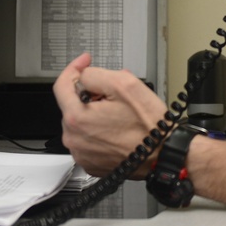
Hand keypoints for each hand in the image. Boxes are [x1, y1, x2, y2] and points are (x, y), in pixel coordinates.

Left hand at [54, 53, 167, 177]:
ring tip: (119, 113)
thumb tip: (84, 76)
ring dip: (95, 112)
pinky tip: (117, 128)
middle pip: (73, 104)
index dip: (75, 68)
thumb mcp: (124, 84)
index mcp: (77, 118)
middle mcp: (74, 139)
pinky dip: (98, 130)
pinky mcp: (90, 163)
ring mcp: (81, 153)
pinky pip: (88, 139)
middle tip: (114, 93)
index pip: (62, 85)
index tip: (85, 62)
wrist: (163, 155)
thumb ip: (96, 74)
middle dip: (91, 93)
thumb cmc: (148, 126)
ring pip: (81, 121)